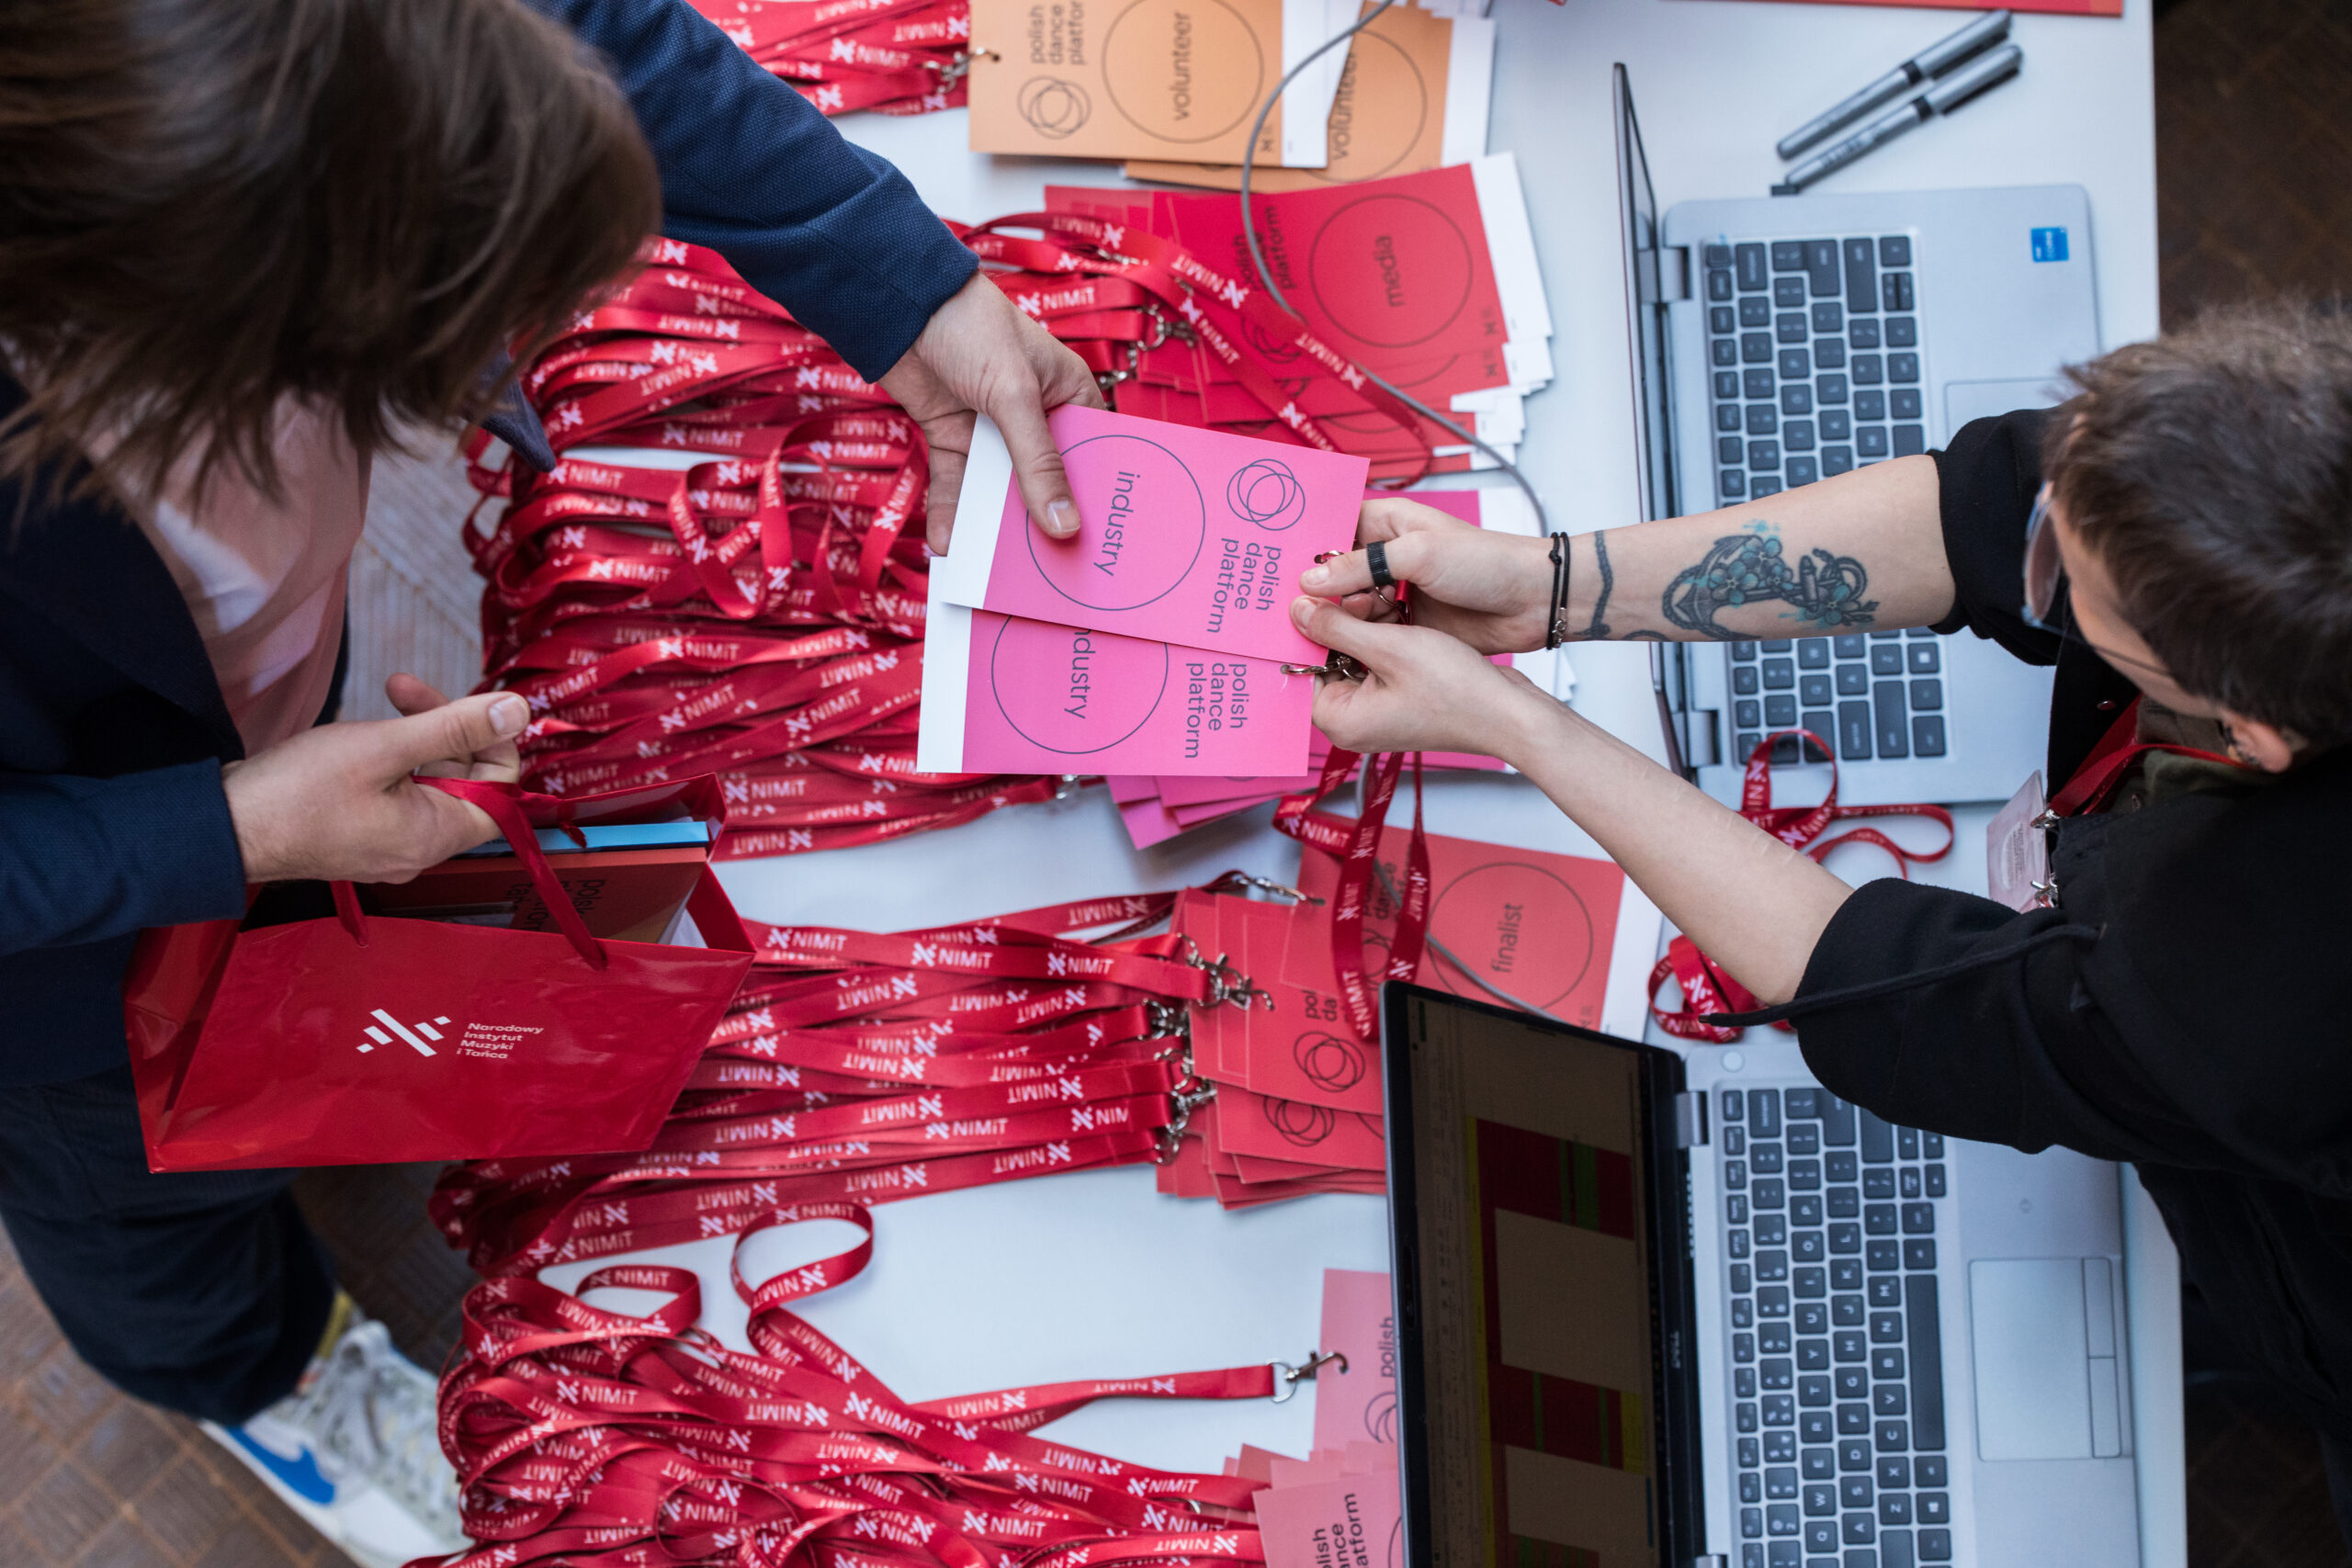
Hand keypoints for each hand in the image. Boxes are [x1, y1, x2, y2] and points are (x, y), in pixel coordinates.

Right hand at [220, 676, 527, 883]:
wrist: (222, 826)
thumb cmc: (298, 791)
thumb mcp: (383, 747)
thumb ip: (455, 727)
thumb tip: (519, 710)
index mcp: (436, 835)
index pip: (501, 793)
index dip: (495, 744)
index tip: (469, 704)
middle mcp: (419, 847)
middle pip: (463, 780)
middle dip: (446, 727)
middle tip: (403, 686)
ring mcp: (388, 842)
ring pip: (428, 780)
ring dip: (416, 734)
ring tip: (384, 696)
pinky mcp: (360, 832)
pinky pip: (397, 791)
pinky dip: (391, 756)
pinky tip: (362, 733)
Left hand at [878, 270, 1107, 553]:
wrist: (898, 301)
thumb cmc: (970, 326)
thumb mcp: (1013, 397)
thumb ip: (1037, 463)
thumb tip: (1064, 525)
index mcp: (1069, 396)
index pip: (1092, 457)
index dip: (1095, 499)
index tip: (1101, 547)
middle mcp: (1035, 417)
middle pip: (1045, 482)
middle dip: (1042, 523)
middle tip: (1049, 575)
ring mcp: (991, 430)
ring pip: (998, 491)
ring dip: (992, 528)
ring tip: (995, 573)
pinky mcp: (952, 437)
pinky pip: (956, 485)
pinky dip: (952, 513)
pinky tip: (951, 545)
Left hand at [1291, 596, 1550, 761]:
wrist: (1509, 713)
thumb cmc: (1456, 691)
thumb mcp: (1389, 647)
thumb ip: (1337, 627)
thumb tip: (1297, 611)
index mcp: (1340, 720)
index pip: (1303, 667)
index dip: (1312, 629)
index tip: (1322, 598)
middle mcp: (1353, 721)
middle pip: (1327, 659)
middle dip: (1343, 624)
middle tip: (1363, 597)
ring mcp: (1378, 712)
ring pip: (1354, 655)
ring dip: (1367, 625)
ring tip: (1389, 606)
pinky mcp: (1399, 700)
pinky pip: (1378, 662)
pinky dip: (1386, 638)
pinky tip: (1402, 619)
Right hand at [1296, 496, 1555, 653]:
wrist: (1533, 601)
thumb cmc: (1486, 562)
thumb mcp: (1418, 555)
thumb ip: (1361, 567)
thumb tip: (1309, 582)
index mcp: (1386, 523)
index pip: (1330, 531)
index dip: (1304, 551)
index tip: (1275, 574)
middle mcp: (1385, 557)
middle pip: (1333, 576)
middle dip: (1316, 594)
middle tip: (1294, 614)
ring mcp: (1395, 593)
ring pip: (1348, 608)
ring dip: (1338, 621)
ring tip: (1327, 632)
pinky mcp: (1407, 626)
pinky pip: (1370, 634)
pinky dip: (1358, 641)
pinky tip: (1346, 650)